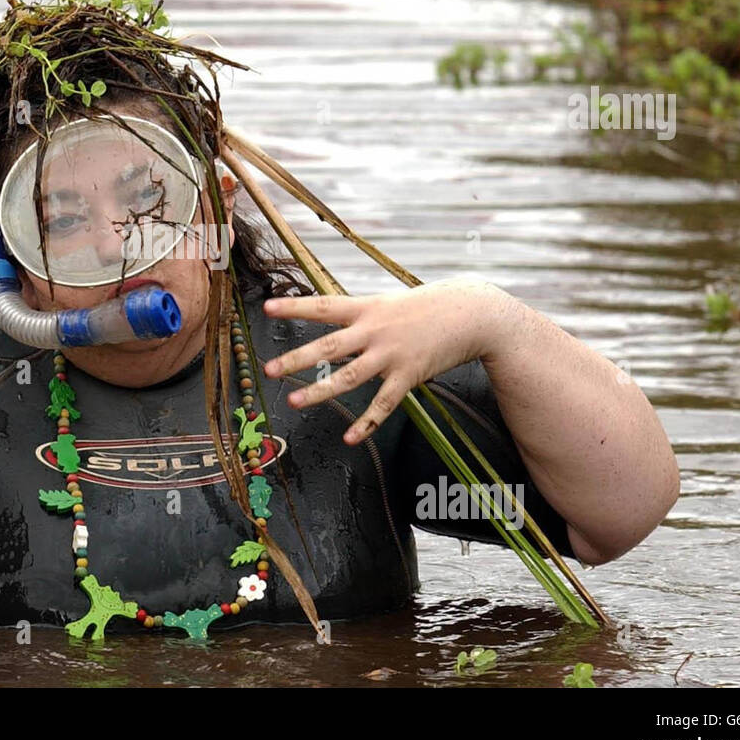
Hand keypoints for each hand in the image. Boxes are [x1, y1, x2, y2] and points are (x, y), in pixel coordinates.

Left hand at [260, 278, 507, 444]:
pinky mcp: (409, 375)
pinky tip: (350, 437)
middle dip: (298, 358)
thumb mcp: (388, 302)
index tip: (267, 307)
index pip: (323, 306)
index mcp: (367, 308)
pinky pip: (383, 404)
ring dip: (321, 391)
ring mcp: (391, 354)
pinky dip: (366, 422)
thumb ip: (361, 314)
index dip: (295, 307)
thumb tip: (333, 318)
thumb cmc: (427, 307)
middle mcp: (375, 331)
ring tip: (295, 402)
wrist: (472, 313)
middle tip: (270, 369)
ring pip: (350, 377)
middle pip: (329, 346)